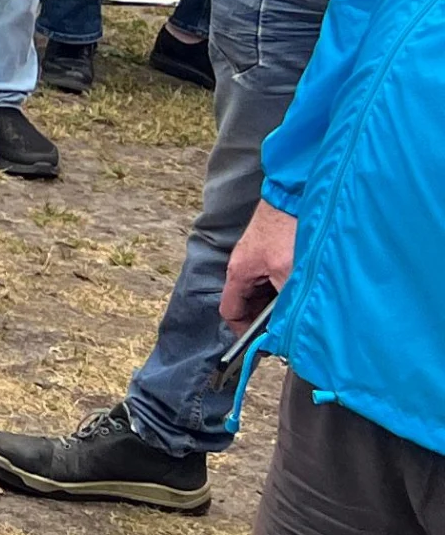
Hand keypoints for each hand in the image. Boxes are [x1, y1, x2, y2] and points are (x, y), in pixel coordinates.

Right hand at [222, 201, 297, 333]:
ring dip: (279, 299)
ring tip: (300, 304)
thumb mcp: (287, 273)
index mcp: (238, 273)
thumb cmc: (286, 228)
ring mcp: (257, 255)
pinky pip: (274, 275)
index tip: (263, 343)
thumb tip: (286, 330)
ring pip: (264, 289)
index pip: (231, 311)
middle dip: (265, 316)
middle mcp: (243, 265)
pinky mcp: (272, 248)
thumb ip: (285, 303)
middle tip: (289, 326)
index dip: (244, 331)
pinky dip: (286, 284)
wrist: (295, 192)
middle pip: (248, 301)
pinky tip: (304, 285)